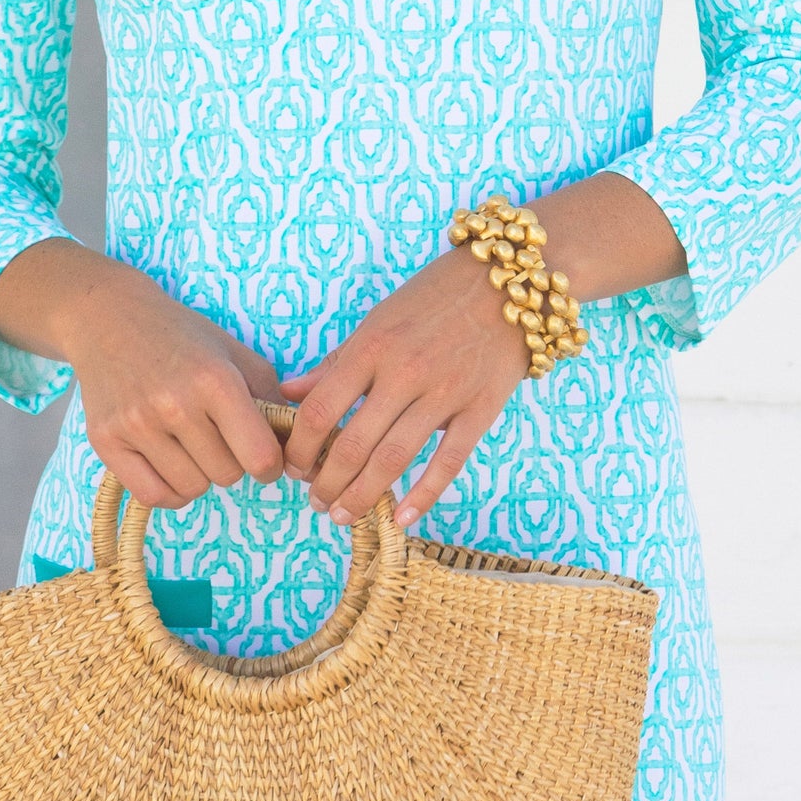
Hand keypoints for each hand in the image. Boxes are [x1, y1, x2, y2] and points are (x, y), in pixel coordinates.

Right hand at [0, 241, 286, 510]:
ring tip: (191, 445)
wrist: (110, 319)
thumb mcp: (234, 353)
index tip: (264, 458)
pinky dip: (169, 491)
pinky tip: (171, 465)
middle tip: (218, 438)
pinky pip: (152, 495)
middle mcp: (175, 404)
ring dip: (199, 475)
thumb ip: (269, 397)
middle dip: (231, 463)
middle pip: (227, 476)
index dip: (270, 465)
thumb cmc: (182, 337)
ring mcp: (136, 424)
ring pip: (191, 489)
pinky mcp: (106, 441)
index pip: (260, 456)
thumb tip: (295, 443)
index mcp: (215, 380)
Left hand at [280, 248, 526, 531]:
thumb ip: (336, 361)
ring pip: (394, 458)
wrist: (508, 283)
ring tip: (344, 515)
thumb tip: (291, 392)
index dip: (301, 447)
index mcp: (372, 347)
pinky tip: (402, 517)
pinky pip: (448, 461)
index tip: (293, 467)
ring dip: (363, 495)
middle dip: (328, 482)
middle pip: (353, 443)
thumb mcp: (378, 319)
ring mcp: (444, 393)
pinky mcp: (480, 409)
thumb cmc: (435, 298)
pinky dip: (423, 494)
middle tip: (317, 503)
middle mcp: (404, 372)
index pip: (322, 409)